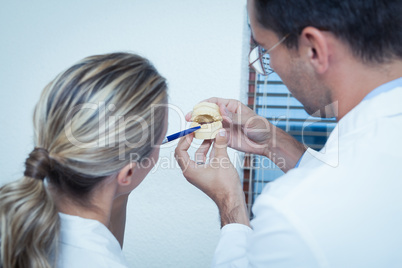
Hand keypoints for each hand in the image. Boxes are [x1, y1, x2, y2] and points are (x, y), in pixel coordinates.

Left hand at [174, 129, 249, 226]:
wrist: (232, 200)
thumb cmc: (225, 186)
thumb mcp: (222, 161)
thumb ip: (220, 144)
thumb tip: (220, 131)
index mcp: (189, 170)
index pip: (180, 151)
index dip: (185, 139)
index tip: (192, 131)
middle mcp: (191, 172)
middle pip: (186, 152)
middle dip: (191, 140)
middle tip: (197, 130)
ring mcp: (198, 173)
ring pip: (197, 155)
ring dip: (203, 145)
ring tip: (210, 134)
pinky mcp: (206, 174)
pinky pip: (204, 160)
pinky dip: (209, 151)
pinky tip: (217, 143)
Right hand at [186, 98, 305, 171]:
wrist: (266, 143)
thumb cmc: (261, 128)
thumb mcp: (249, 121)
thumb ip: (234, 116)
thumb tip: (222, 110)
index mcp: (232, 106)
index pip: (214, 102)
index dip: (203, 105)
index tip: (196, 110)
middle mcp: (226, 115)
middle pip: (208, 113)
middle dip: (198, 116)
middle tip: (190, 120)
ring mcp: (224, 125)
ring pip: (208, 124)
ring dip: (199, 127)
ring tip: (192, 130)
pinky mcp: (223, 136)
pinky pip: (211, 135)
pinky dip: (204, 137)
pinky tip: (199, 139)